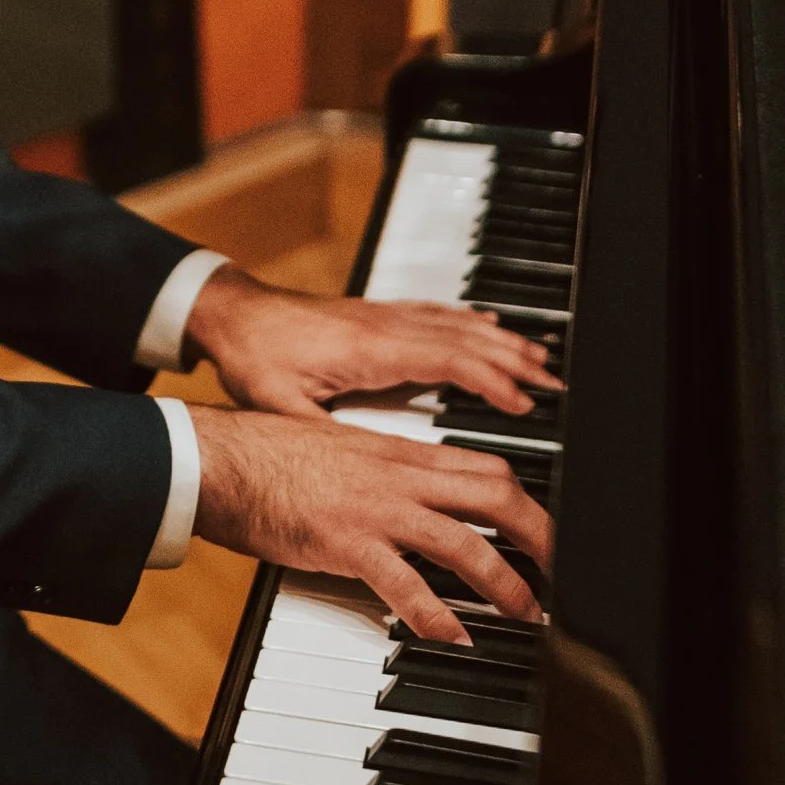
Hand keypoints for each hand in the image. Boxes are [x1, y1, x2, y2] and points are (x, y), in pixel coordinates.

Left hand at [184, 266, 558, 421]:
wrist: (230, 311)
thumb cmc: (252, 356)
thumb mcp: (279, 405)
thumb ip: (317, 435)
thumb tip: (348, 472)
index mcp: (369, 351)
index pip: (447, 360)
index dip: (489, 380)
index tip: (523, 402)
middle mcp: (384, 327)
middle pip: (465, 338)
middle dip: (514, 359)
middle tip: (554, 383)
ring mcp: (382, 317)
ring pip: (456, 323)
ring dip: (500, 340)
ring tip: (539, 359)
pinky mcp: (375, 315)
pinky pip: (437, 314)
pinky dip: (472, 322)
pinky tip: (489, 328)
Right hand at [188, 403, 550, 643]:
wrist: (217, 458)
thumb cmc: (264, 457)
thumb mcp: (338, 453)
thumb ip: (379, 473)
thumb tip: (407, 501)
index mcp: (397, 453)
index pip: (484, 466)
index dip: (526, 498)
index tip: (542, 529)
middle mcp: (397, 477)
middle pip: (496, 495)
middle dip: (540, 536)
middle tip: (561, 573)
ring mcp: (375, 509)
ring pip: (464, 542)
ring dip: (505, 582)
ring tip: (526, 614)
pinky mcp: (346, 542)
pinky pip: (405, 583)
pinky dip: (437, 615)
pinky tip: (455, 638)